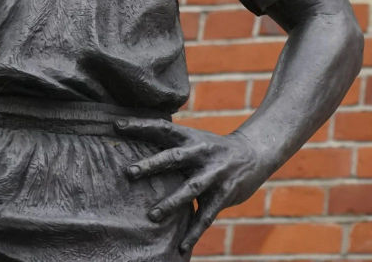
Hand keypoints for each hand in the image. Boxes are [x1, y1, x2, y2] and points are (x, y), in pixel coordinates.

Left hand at [115, 118, 271, 254]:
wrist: (254, 152)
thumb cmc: (213, 149)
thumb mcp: (194, 140)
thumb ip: (171, 146)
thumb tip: (135, 147)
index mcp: (190, 137)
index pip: (162, 128)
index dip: (141, 126)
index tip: (117, 126)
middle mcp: (201, 152)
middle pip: (174, 157)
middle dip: (152, 164)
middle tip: (129, 172)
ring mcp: (215, 172)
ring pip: (191, 188)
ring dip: (172, 202)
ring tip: (152, 216)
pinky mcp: (225, 193)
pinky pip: (207, 214)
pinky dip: (194, 231)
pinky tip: (182, 246)